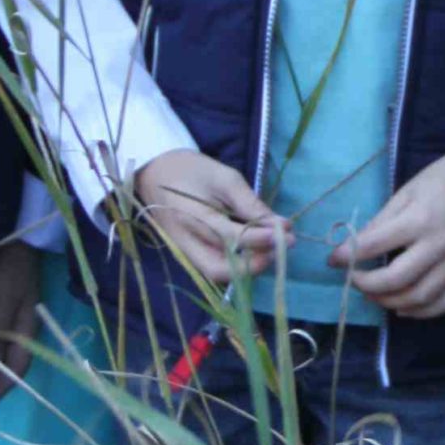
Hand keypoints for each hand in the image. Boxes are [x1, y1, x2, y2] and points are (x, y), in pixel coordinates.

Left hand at [0, 241, 40, 395]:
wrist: (16, 235)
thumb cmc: (11, 269)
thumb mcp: (3, 301)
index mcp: (29, 326)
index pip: (19, 365)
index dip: (3, 385)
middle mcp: (26, 324)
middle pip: (14, 359)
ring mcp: (18, 313)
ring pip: (6, 348)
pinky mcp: (8, 303)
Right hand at [134, 151, 283, 289]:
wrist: (156, 171)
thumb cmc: (192, 170)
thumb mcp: (225, 178)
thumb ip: (250, 204)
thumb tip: (281, 226)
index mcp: (194, 219)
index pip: (233, 239)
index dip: (264, 239)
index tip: (289, 233)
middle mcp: (186, 243)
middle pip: (220, 270)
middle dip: (253, 265)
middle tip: (279, 249)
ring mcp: (183, 252)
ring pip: (216, 274)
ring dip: (246, 268)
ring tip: (270, 249)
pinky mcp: (185, 254)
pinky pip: (211, 267)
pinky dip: (234, 265)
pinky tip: (252, 251)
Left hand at [332, 148, 444, 319]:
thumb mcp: (408, 190)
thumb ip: (382, 220)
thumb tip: (355, 246)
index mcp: (420, 218)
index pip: (375, 245)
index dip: (348, 255)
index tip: (332, 260)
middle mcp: (440, 244)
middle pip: (396, 280)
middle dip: (366, 285)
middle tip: (353, 280)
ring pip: (420, 298)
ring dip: (390, 302)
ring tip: (374, 294)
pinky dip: (421, 312)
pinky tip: (403, 307)